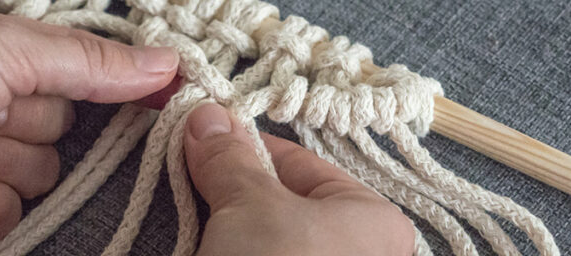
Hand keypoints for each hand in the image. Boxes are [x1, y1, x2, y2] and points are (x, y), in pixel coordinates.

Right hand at [183, 103, 414, 254]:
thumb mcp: (250, 207)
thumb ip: (230, 159)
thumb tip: (208, 117)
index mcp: (374, 217)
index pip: (302, 164)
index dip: (247, 148)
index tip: (205, 138)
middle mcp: (363, 247)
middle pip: (287, 201)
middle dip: (239, 188)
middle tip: (195, 171)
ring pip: (277, 235)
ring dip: (235, 226)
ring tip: (201, 218)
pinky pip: (273, 254)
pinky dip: (240, 248)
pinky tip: (211, 245)